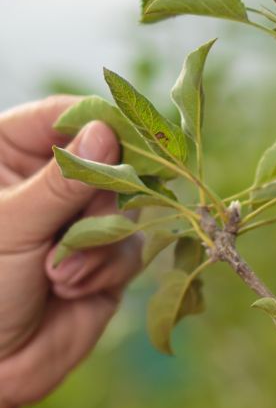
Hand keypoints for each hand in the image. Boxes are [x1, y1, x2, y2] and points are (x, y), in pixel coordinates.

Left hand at [0, 96, 140, 407]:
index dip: (96, 126)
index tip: (123, 140)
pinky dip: (107, 270)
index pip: (61, 118)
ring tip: (56, 274)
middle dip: (97, 202)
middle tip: (76, 230)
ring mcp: (80, 222)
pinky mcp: (107, 261)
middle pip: (107, 163)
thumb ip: (65, 181)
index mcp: (7, 156)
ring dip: (97, 244)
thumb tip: (107, 134)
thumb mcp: (14, 225)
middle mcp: (48, 184)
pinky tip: (71, 288)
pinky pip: (132, 249)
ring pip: (125, 209)